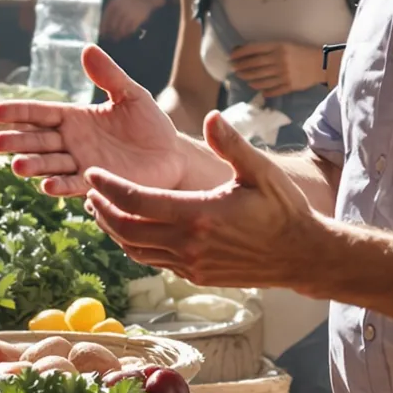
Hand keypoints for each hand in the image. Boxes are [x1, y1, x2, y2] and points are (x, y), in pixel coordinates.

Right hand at [0, 45, 230, 196]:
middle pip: (36, 140)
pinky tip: (46, 186)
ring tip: (17, 166)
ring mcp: (80, 163)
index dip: (15, 112)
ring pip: (49, 164)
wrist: (172, 156)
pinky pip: (73, 184)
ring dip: (33, 165)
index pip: (38, 113)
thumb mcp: (131, 95)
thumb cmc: (151, 125)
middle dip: (16, 141)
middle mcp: (71, 141)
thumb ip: (109, 75)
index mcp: (74, 117)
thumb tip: (87, 48)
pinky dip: (59, 186)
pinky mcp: (94, 183)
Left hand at [85, 110, 329, 289]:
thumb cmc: (283, 209)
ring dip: (114, 230)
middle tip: (90, 192)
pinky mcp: (196, 276)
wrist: (301, 255)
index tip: (92, 175)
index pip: (137, 201)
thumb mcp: (261, 171)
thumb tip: (211, 116)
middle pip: (126, 230)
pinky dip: (136, 245)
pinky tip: (134, 229)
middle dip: (102, 210)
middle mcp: (189, 244)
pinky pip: (154, 262)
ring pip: (136, 251)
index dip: (109, 187)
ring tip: (103, 209)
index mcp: (199, 214)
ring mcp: (191, 264)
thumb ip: (232, 144)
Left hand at [100, 0, 162, 42]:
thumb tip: (103, 26)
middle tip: (111, 38)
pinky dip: (127, 34)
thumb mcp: (117, 2)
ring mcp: (128, 15)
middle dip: (111, 34)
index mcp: (113, 4)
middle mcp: (119, 9)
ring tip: (118, 38)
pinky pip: (129, 30)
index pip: (105, 19)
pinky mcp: (136, 20)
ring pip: (120, 30)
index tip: (102, 35)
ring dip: (119, 35)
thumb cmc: (129, 1)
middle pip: (112, 26)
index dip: (103, 29)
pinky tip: (126, 35)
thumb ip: (110, 12)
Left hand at [226, 41, 325, 99]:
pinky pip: (272, 90)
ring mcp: (284, 74)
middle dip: (241, 67)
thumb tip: (246, 52)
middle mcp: (280, 60)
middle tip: (234, 68)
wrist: (322, 64)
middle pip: (254, 65)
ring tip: (242, 77)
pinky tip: (258, 89)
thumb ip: (268, 49)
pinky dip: (263, 90)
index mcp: (278, 46)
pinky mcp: (289, 86)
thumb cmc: (301, 52)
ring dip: (248, 78)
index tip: (231, 56)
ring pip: (260, 78)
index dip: (240, 53)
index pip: (254, 49)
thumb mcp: (285, 45)